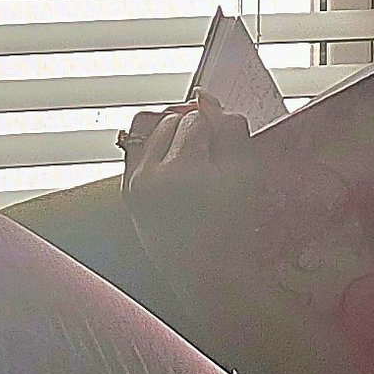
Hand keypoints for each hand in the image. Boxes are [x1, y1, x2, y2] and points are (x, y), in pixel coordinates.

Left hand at [116, 97, 257, 270]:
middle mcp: (151, 177)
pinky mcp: (127, 192)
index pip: (198, 120)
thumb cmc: (236, 230)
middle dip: (193, 131)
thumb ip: (230, 130)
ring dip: (173, 136)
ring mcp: (135, 185)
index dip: (217, 132)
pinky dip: (155, 147)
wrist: (209, 276)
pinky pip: (138, 146)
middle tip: (211, 161)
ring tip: (193, 163)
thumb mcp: (246, 177)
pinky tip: (175, 165)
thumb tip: (203, 97)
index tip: (226, 154)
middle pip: (172, 120)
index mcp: (183, 173)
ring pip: (152, 129)